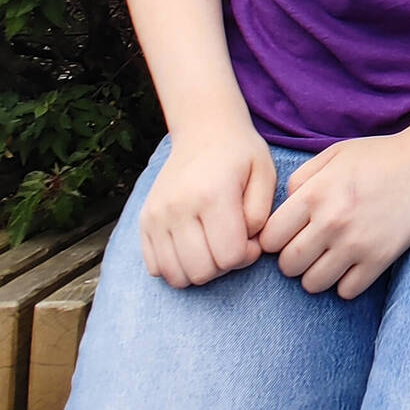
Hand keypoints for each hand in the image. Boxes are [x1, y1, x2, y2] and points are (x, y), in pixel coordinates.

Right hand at [140, 121, 276, 287]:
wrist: (203, 132)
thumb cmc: (239, 155)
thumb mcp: (265, 175)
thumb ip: (261, 216)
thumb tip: (245, 248)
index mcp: (212, 195)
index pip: (229, 257)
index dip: (248, 255)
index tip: (252, 237)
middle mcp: (178, 207)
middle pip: (202, 272)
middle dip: (224, 266)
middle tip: (233, 242)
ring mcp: (156, 216)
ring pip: (176, 277)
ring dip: (200, 270)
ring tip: (213, 245)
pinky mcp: (144, 222)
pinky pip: (157, 269)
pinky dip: (177, 266)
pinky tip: (193, 246)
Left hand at [259, 123, 409, 298]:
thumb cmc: (379, 156)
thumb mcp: (333, 154)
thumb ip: (300, 180)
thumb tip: (282, 212)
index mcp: (315, 193)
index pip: (269, 238)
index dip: (275, 238)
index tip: (289, 233)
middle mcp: (332, 221)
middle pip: (287, 265)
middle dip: (293, 259)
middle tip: (310, 246)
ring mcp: (357, 243)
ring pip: (313, 284)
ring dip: (317, 274)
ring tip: (331, 256)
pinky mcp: (381, 258)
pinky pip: (346, 291)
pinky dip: (346, 282)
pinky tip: (354, 263)